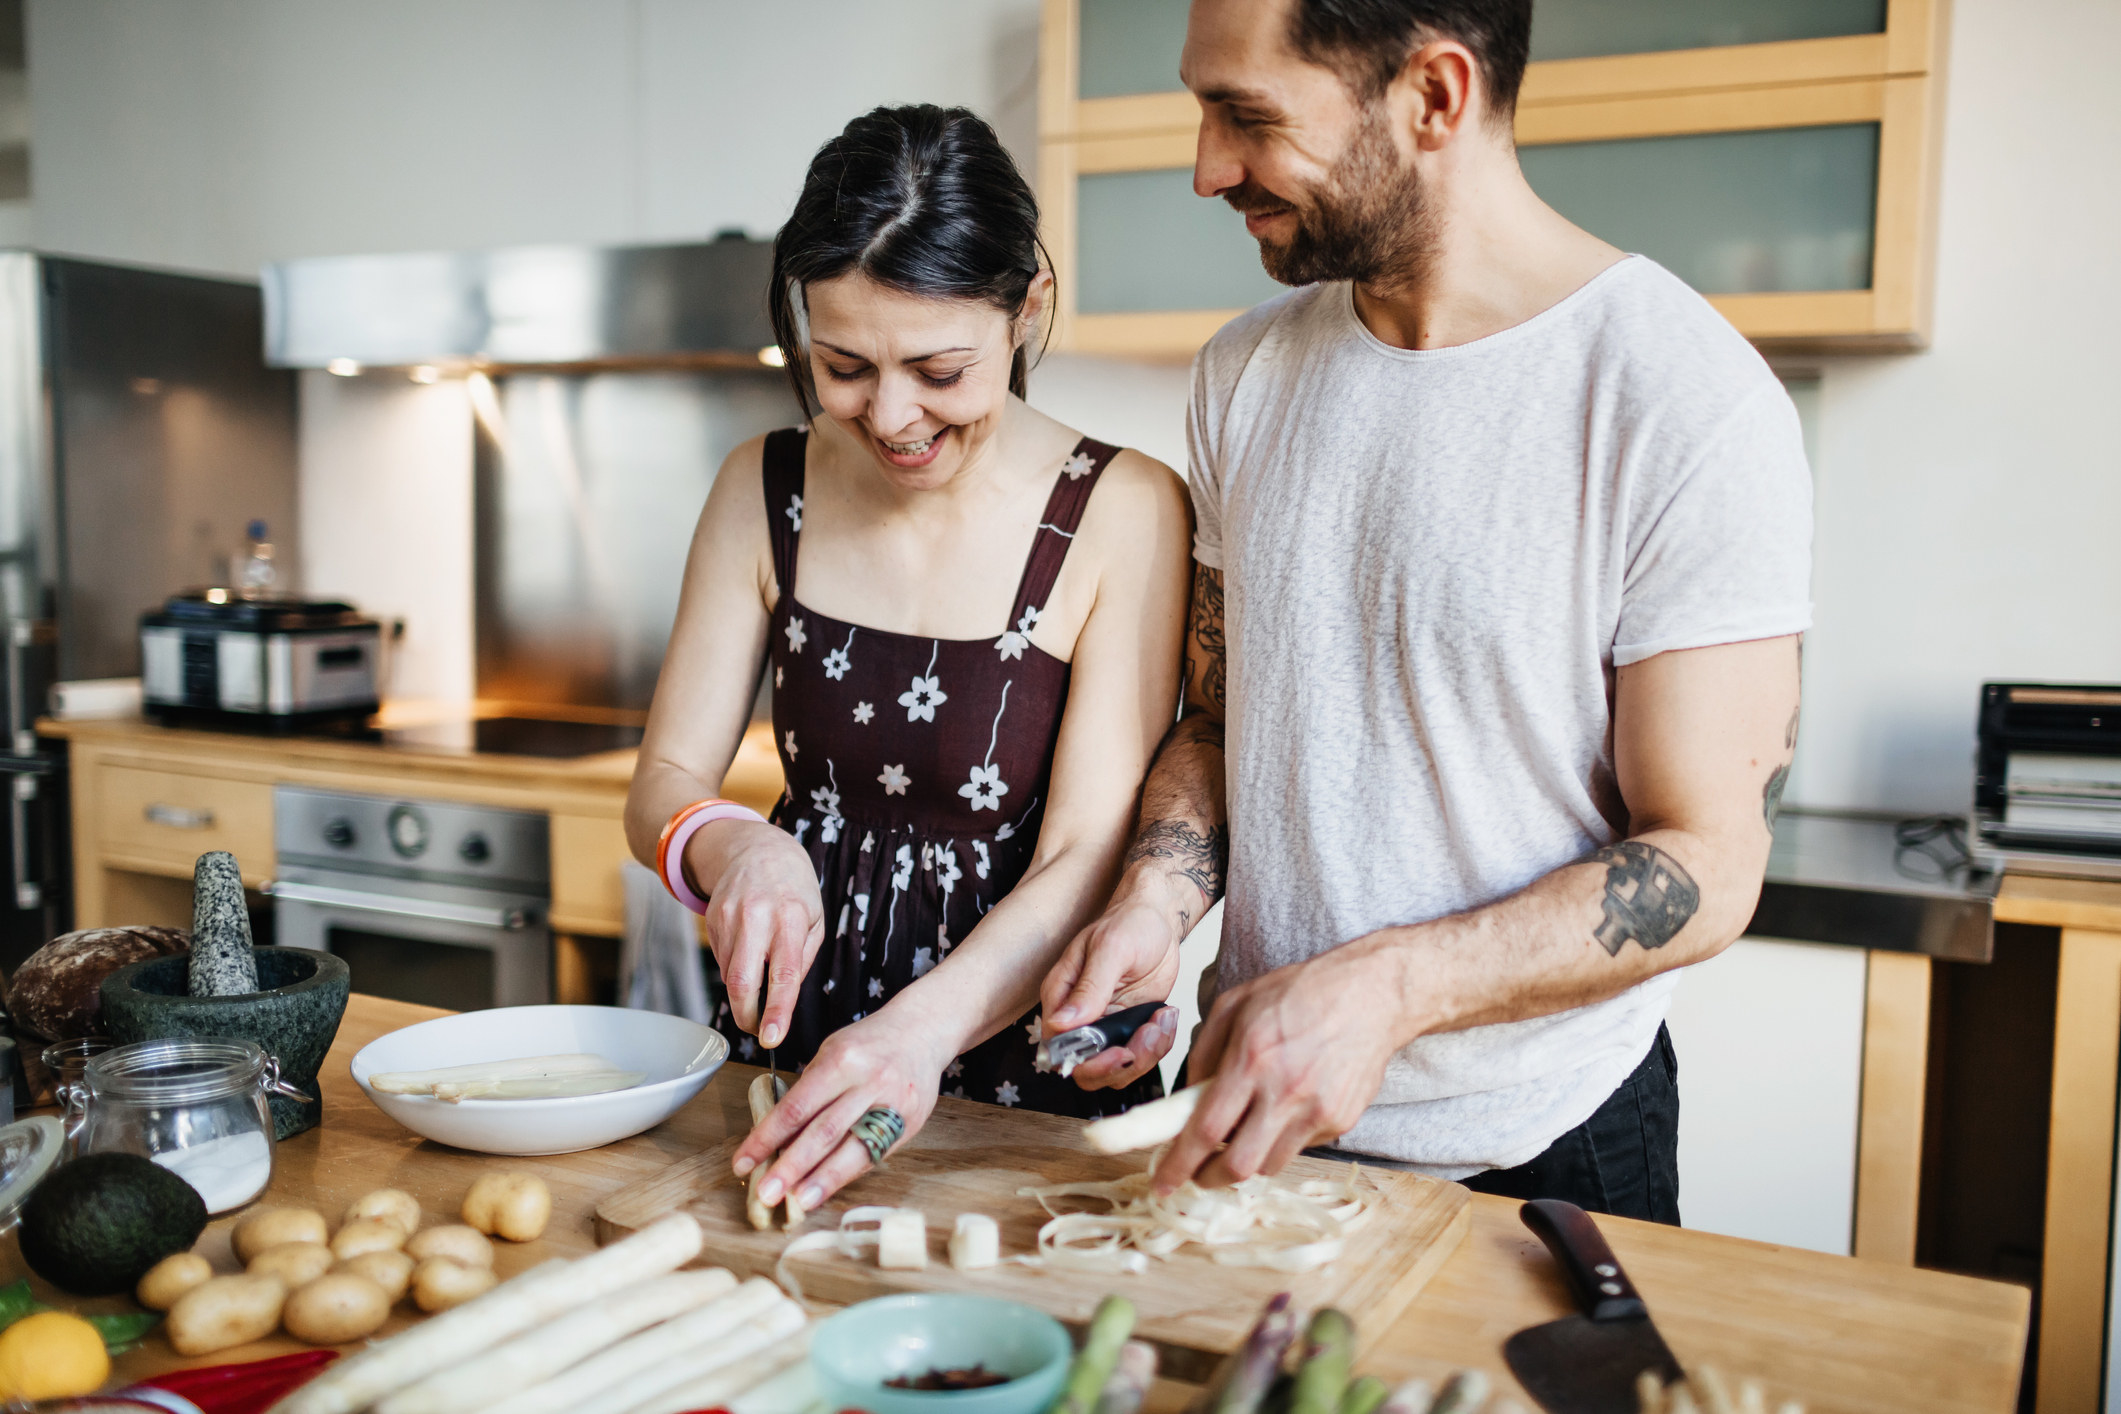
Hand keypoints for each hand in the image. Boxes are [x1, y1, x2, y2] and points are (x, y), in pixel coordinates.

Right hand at [687, 819, 823, 1047]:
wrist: (756, 850)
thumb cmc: (795, 890)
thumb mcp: (814, 920)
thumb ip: (802, 959)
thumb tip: (784, 998)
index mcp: (789, 918)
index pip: (783, 974)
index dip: (776, 1011)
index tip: (771, 1038)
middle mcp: (755, 917)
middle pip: (741, 982)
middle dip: (747, 1017)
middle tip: (758, 1030)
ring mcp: (728, 918)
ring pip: (729, 975)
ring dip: (744, 991)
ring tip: (761, 974)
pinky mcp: (711, 920)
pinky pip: (721, 961)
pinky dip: (736, 968)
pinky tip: (748, 951)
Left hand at [731, 1004, 954, 1210]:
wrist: (923, 1030)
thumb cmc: (869, 1043)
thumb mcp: (833, 1052)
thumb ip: (811, 1091)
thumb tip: (780, 1137)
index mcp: (842, 1060)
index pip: (796, 1107)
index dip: (766, 1138)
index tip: (744, 1161)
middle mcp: (870, 1082)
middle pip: (824, 1133)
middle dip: (791, 1168)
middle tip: (767, 1194)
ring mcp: (894, 1104)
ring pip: (853, 1149)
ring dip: (822, 1180)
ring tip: (798, 1202)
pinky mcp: (911, 1122)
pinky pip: (874, 1153)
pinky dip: (847, 1173)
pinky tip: (829, 1187)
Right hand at [1039, 894, 1187, 1089]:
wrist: (1157, 920)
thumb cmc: (1129, 924)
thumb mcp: (1111, 949)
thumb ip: (1089, 988)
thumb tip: (1061, 1024)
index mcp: (1060, 998)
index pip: (1060, 1049)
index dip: (1088, 1061)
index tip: (1120, 1051)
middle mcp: (1078, 1019)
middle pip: (1086, 1070)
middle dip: (1122, 1065)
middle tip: (1149, 1037)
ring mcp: (1105, 1027)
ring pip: (1116, 1071)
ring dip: (1145, 1055)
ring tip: (1162, 1020)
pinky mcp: (1128, 1029)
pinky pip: (1140, 1058)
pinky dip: (1159, 1046)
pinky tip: (1167, 1017)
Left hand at [1152, 934, 1406, 1193]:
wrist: (1372, 994)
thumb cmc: (1301, 993)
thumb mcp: (1235, 1004)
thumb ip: (1204, 1052)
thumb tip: (1186, 1098)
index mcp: (1251, 1059)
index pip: (1206, 1129)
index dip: (1180, 1165)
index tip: (1163, 1182)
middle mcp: (1285, 1090)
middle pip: (1239, 1165)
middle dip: (1210, 1178)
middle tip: (1200, 1172)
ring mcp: (1317, 1110)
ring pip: (1270, 1165)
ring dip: (1249, 1157)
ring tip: (1248, 1128)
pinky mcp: (1340, 1121)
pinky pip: (1300, 1148)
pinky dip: (1282, 1140)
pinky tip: (1287, 1109)